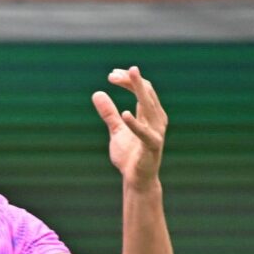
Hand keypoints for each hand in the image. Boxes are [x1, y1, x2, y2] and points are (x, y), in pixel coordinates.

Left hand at [91, 66, 167, 189]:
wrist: (137, 179)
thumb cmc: (130, 155)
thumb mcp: (116, 130)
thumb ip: (108, 113)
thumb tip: (97, 93)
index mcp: (150, 114)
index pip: (143, 90)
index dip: (128, 81)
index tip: (111, 75)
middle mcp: (156, 120)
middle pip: (147, 93)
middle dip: (131, 81)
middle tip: (113, 74)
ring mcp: (156, 132)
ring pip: (149, 106)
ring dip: (138, 90)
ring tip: (128, 77)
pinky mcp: (152, 146)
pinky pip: (144, 133)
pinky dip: (135, 124)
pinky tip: (124, 114)